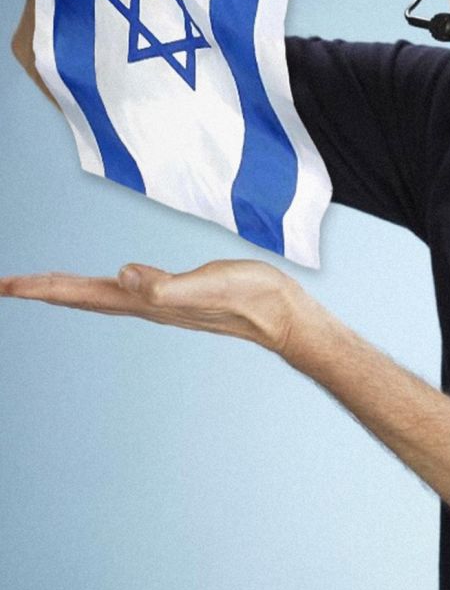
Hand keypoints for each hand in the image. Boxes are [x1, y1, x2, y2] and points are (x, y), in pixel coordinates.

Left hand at [0, 260, 308, 353]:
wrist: (282, 314)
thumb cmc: (250, 298)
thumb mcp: (208, 283)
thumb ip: (164, 285)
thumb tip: (122, 275)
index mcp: (147, 302)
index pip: (84, 294)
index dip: (44, 288)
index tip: (6, 285)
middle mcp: (148, 305)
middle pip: (85, 298)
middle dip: (46, 291)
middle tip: (7, 285)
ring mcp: (163, 302)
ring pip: (104, 296)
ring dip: (72, 290)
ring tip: (46, 286)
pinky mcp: (179, 294)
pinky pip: (129, 290)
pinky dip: (108, 285)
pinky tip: (114, 281)